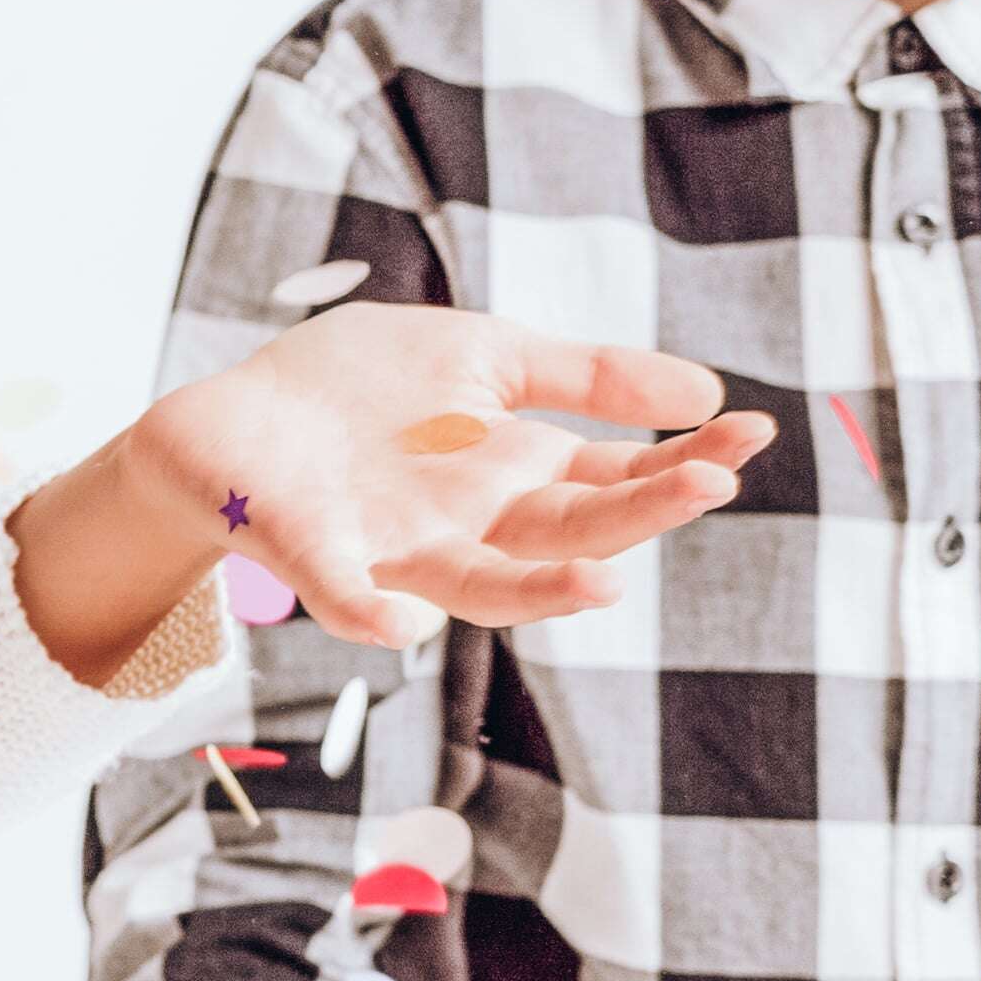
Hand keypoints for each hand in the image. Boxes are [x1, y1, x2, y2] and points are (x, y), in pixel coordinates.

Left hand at [133, 304, 770, 651]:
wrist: (229, 419)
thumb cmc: (357, 389)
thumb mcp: (482, 357)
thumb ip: (585, 375)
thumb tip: (707, 388)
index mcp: (517, 474)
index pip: (619, 480)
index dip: (683, 463)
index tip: (750, 434)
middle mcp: (474, 526)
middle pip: (573, 533)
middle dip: (643, 516)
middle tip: (712, 485)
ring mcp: (399, 551)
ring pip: (485, 587)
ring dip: (544, 593)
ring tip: (606, 584)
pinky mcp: (318, 558)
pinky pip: (347, 598)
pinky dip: (371, 615)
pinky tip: (401, 623)